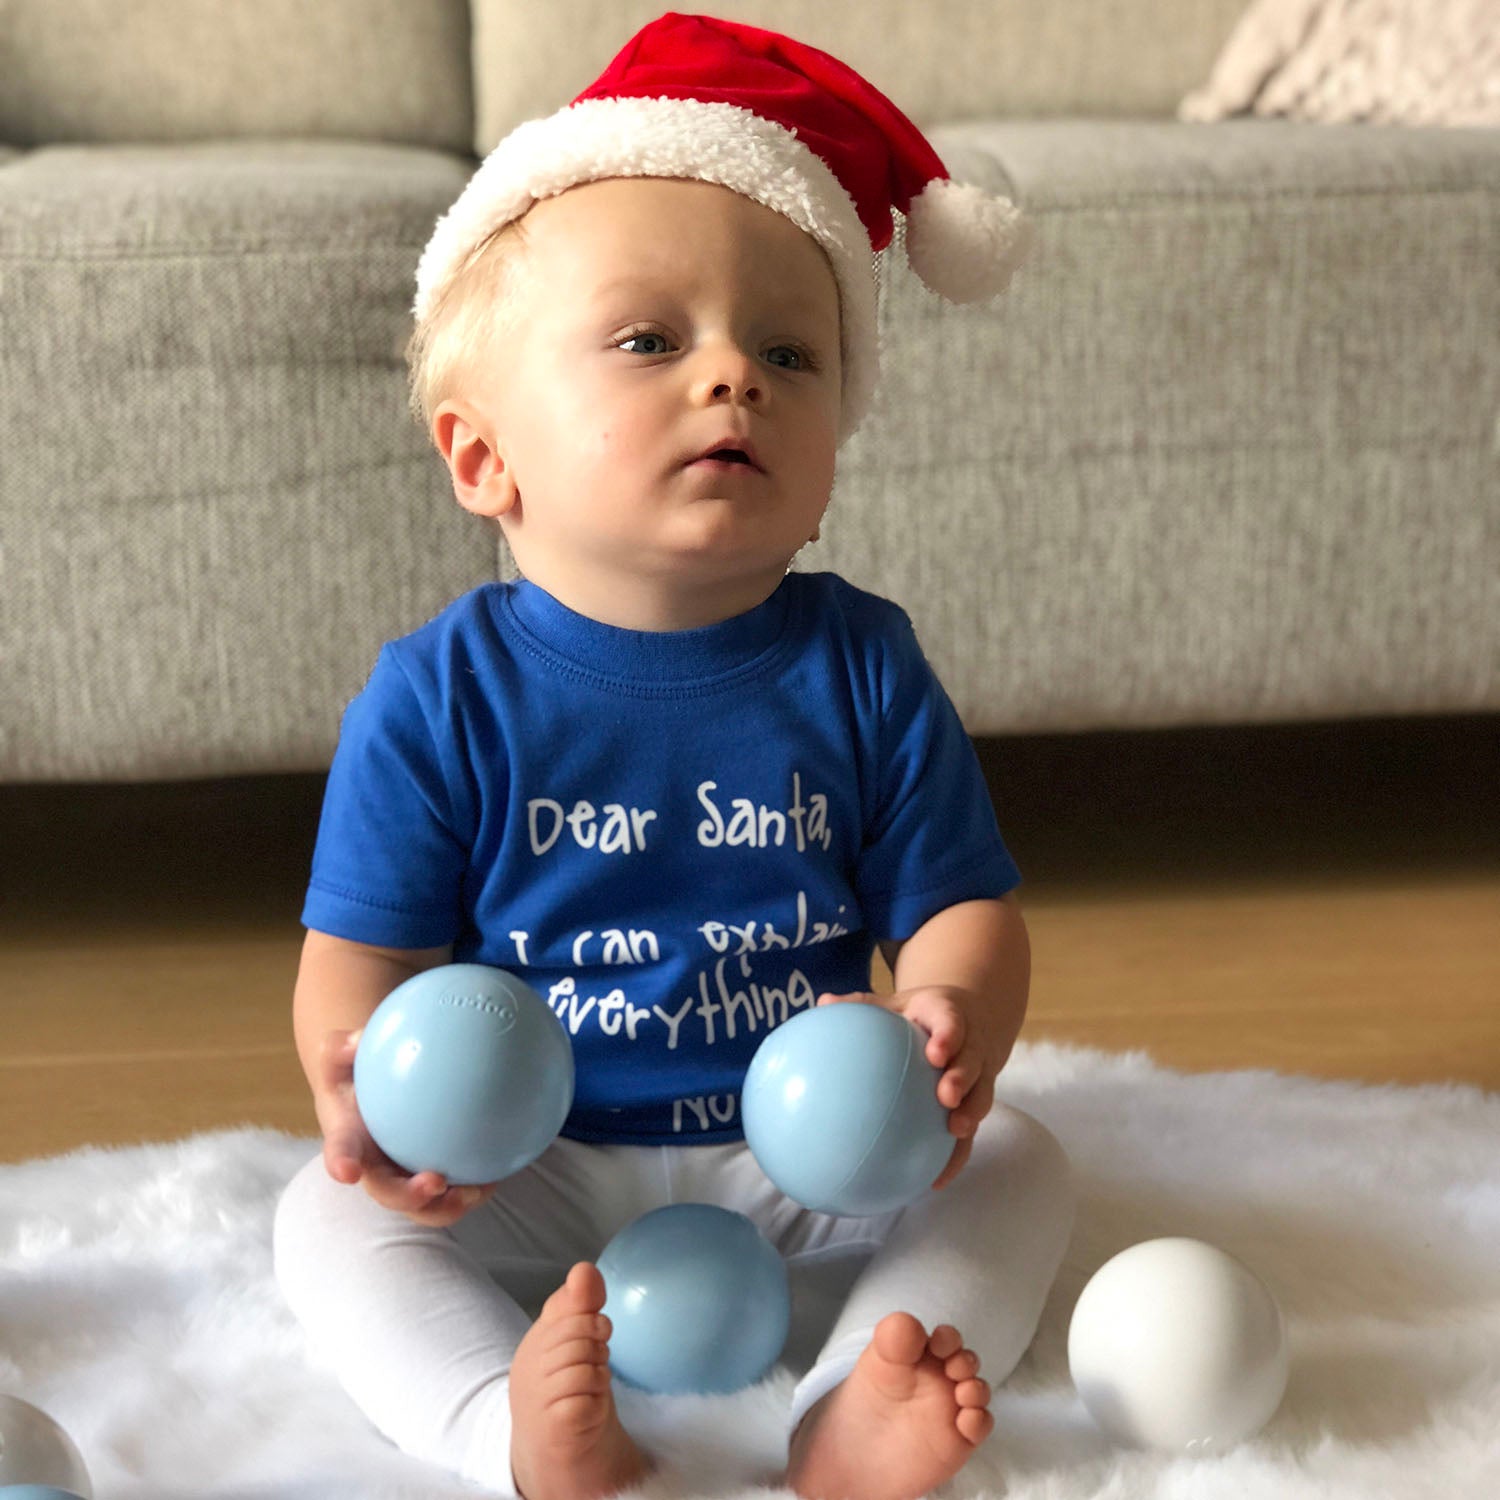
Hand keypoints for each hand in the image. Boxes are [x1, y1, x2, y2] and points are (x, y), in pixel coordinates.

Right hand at [312, 1029, 498, 1227]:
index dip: (342, 1163)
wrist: (372, 1094)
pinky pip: (455, 1191)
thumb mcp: (342, 1054)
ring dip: (448, 1206)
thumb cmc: (355, 1073)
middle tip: (435, 1182)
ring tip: (475, 1191)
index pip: (341, 1151)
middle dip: (409, 1197)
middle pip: (388, 1193)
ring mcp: (405, 1180)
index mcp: (350, 1141)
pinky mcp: (434, 1181)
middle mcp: (376, 1169)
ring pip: (426, 1206)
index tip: (347, 1170)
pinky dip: (476, 1187)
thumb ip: (342, 1046)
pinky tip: (498, 1175)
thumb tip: (357, 1038)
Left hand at [815, 987, 1007, 1189]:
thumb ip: (862, 1005)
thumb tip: (822, 1003)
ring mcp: (979, 1074)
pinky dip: (956, 1155)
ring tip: (956, 1132)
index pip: (952, 1023)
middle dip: (963, 1079)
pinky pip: (971, 1132)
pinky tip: (935, 1180)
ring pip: (981, 1094)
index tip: (936, 1052)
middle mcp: (971, 1045)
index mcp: (948, 1017)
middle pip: (972, 1062)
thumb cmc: (919, 1014)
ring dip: (971, 1114)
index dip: (948, 1037)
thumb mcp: (895, 1003)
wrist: (967, 1020)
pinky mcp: (977, 1101)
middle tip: (947, 1097)